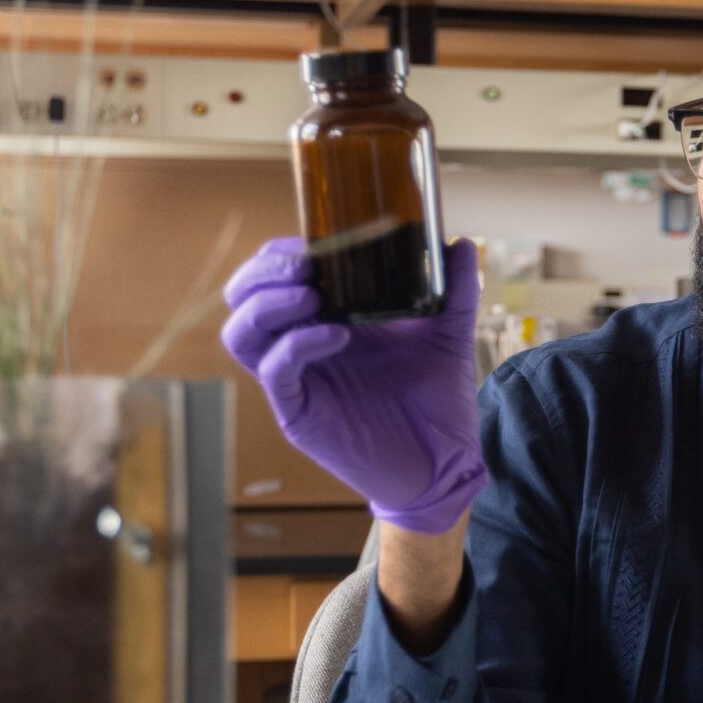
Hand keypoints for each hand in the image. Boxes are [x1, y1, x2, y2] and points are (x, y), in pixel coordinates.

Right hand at [221, 236, 486, 534]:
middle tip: (303, 263)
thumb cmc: (437, 400)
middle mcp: (301, 346)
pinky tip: (336, 334)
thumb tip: (460, 244)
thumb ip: (453, 290)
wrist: (446, 462)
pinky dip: (298, 345)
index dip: (281, 253)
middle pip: (244, 299)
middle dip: (263, 272)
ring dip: (268, 304)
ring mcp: (297, 380)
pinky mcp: (300, 413)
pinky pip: (276, 372)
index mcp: (326, 319)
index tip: (314, 240)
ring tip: (311, 294)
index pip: (275, 275)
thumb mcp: (448, 335)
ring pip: (242, 334)